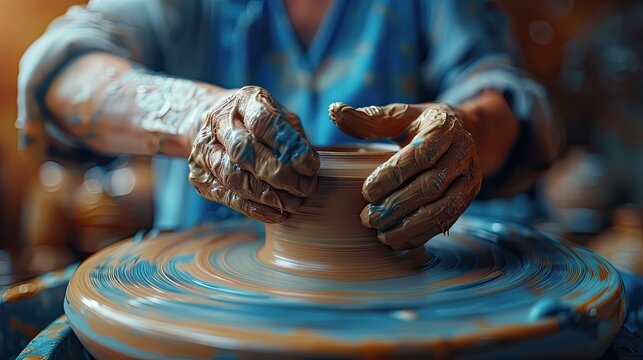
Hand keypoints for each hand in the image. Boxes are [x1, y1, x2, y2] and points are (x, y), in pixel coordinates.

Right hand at [189, 86, 318, 222]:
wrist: (207, 122)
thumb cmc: (256, 121)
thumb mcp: (279, 115)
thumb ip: (294, 137)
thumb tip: (308, 167)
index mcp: (243, 101)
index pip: (263, 122)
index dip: (287, 145)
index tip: (310, 165)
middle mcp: (218, 122)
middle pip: (244, 151)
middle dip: (279, 174)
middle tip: (305, 188)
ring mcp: (204, 150)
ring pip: (234, 177)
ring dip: (268, 195)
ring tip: (294, 203)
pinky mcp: (199, 177)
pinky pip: (227, 197)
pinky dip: (255, 208)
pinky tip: (277, 213)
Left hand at [329, 102, 481, 249]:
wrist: (463, 132)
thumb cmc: (420, 125)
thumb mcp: (399, 116)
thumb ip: (369, 118)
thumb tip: (334, 111)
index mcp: (444, 127)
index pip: (421, 155)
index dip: (393, 176)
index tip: (366, 192)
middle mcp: (463, 152)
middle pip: (432, 185)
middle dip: (398, 205)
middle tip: (368, 219)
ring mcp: (470, 177)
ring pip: (443, 208)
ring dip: (410, 226)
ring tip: (381, 235)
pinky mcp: (469, 198)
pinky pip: (447, 221)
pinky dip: (421, 234)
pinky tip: (397, 241)